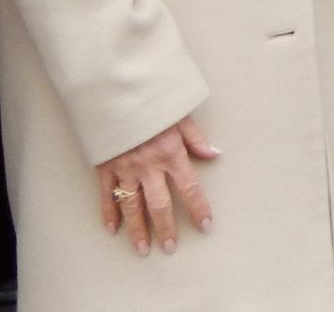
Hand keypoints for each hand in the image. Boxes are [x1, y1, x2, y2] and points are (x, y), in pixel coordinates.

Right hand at [97, 116, 217, 254]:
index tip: (206, 226)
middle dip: (166, 228)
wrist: (117, 96)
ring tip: (142, 249)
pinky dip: (108, 214)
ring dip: (137, 230)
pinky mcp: (105, 170)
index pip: (190, 189)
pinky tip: (112, 230)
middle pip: (159, 205)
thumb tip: (216, 154)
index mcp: (172, 155)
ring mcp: (125, 171)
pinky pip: (106, 197)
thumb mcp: (182, 117)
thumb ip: (197, 139)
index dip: (199, 209)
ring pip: (132, 207)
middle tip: (169, 248)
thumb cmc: (153, 106)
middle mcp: (149, 168)